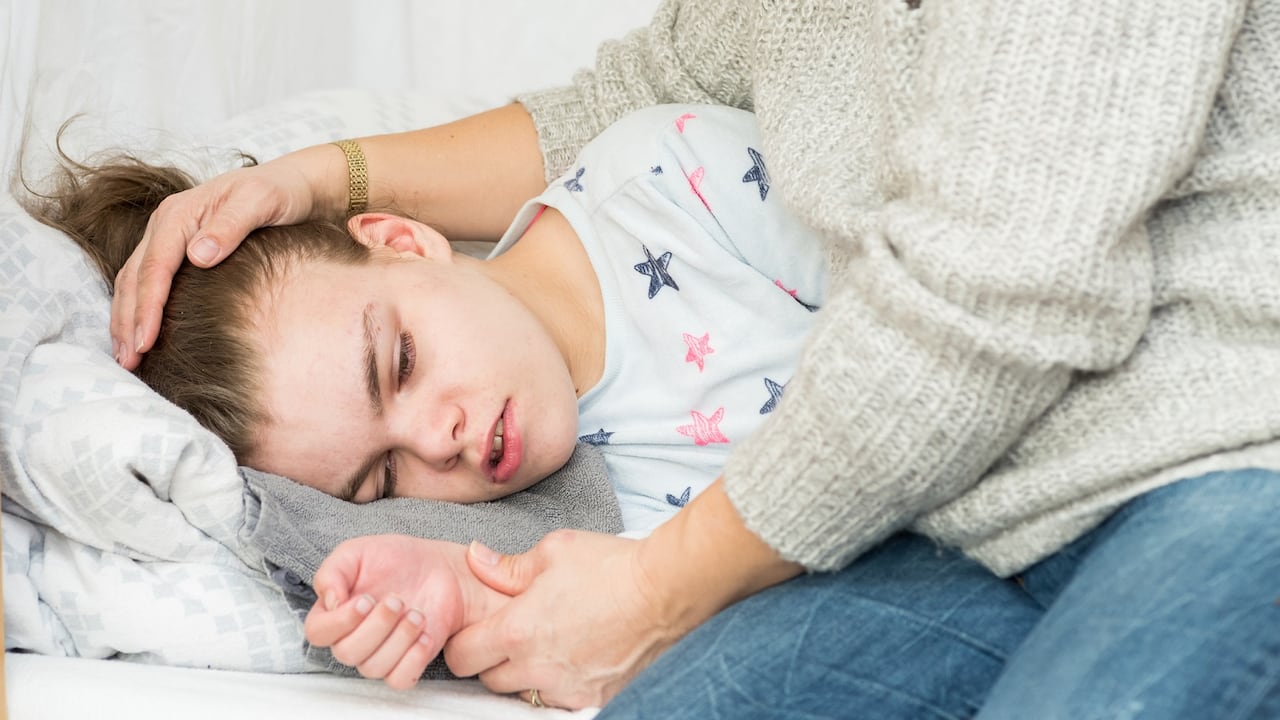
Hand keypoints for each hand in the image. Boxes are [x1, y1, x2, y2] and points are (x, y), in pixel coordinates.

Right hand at [111, 152, 329, 368]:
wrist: (290, 184)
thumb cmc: (278, 192)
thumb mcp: (260, 202)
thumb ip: (230, 226)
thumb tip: (198, 256)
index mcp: (179, 215)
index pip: (155, 267)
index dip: (147, 307)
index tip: (145, 342)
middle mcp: (166, 225)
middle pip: (135, 278)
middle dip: (127, 321)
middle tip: (128, 362)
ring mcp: (168, 238)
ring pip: (133, 282)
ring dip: (125, 320)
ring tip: (126, 358)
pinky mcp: (177, 250)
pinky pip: (147, 281)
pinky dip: (138, 310)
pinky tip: (140, 335)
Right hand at [305, 534, 507, 689]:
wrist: (438, 567)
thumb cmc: (395, 559)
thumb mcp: (357, 552)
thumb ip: (332, 572)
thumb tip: (329, 602)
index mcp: (335, 613)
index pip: (318, 633)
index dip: (339, 621)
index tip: (365, 600)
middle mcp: (353, 638)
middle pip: (346, 653)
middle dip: (376, 626)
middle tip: (397, 600)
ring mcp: (379, 653)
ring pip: (372, 668)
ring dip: (398, 638)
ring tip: (416, 614)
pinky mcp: (406, 663)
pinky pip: (398, 680)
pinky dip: (413, 659)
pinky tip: (425, 635)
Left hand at [444, 480, 803, 708]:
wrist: (666, 590)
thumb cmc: (612, 567)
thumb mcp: (554, 550)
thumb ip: (507, 565)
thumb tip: (476, 559)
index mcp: (517, 630)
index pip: (461, 656)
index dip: (463, 642)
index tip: (475, 630)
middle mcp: (537, 668)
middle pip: (488, 681)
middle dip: (492, 660)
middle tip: (512, 635)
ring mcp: (567, 688)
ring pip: (524, 694)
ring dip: (525, 675)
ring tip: (546, 645)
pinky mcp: (594, 697)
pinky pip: (560, 700)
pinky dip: (559, 684)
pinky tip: (573, 657)